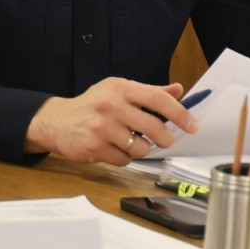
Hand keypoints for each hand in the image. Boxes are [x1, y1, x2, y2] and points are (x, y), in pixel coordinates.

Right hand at [24, 78, 197, 164]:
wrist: (57, 121)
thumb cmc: (94, 104)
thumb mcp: (119, 91)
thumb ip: (150, 92)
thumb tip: (178, 90)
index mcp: (121, 88)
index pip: (159, 99)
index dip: (180, 114)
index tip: (193, 126)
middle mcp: (112, 105)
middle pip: (154, 127)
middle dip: (165, 138)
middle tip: (164, 140)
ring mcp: (102, 127)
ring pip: (141, 148)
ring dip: (141, 148)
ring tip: (130, 141)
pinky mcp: (94, 148)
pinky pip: (125, 160)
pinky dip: (125, 157)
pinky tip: (114, 148)